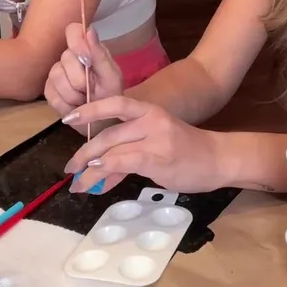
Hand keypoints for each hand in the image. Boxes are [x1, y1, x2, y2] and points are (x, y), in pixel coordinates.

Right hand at [44, 22, 121, 122]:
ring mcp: (56, 73)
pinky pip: (52, 94)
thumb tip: (89, 30)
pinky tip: (75, 107)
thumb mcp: (111, 77)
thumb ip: (100, 54)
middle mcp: (70, 57)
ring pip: (56, 76)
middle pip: (65, 58)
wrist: (102, 122)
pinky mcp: (49, 90)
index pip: (73, 30)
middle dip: (80, 79)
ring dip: (74, 94)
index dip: (76, 42)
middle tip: (91, 90)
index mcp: (88, 48)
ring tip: (84, 100)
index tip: (86, 59)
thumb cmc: (111, 96)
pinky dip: (66, 105)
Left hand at [61, 96, 226, 194]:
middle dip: (84, 152)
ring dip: (90, 169)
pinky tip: (96, 178)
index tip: (68, 119)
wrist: (218, 159)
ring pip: (111, 150)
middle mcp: (150, 120)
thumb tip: (101, 164)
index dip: (89, 109)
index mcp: (149, 110)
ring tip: (77, 182)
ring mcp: (155, 139)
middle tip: (70, 167)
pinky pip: (123, 163)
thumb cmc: (187, 150)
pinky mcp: (158, 159)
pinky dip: (105, 171)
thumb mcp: (158, 138)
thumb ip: (131, 145)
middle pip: (108, 134)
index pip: (115, 103)